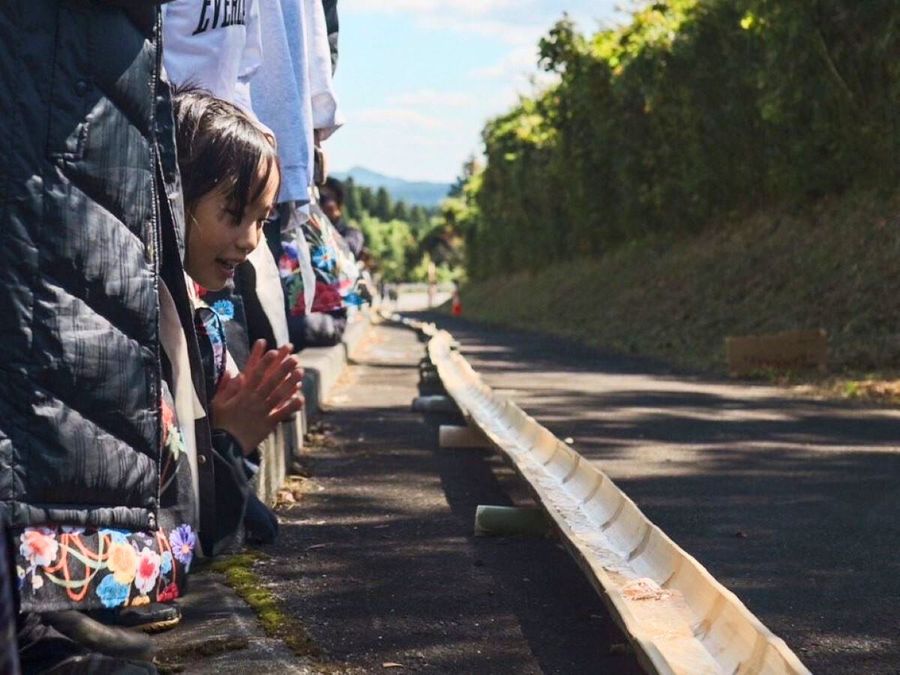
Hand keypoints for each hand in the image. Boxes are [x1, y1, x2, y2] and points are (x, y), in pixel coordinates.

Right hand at [210, 340, 303, 454]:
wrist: (225, 448)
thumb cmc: (220, 424)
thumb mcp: (217, 404)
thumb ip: (225, 387)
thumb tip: (232, 371)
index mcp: (242, 395)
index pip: (254, 374)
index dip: (264, 362)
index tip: (273, 351)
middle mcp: (254, 401)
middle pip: (271, 382)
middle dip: (283, 368)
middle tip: (294, 358)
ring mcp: (262, 412)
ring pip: (279, 395)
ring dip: (290, 383)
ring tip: (300, 371)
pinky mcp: (268, 424)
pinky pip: (282, 413)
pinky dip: (291, 406)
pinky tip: (300, 397)